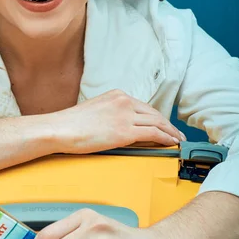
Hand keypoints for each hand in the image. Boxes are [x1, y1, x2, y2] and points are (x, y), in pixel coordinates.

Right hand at [49, 90, 185, 153]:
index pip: (143, 106)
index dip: (156, 117)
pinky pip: (154, 133)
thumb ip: (110, 114)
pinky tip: (171, 143)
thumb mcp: (95, 111)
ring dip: (170, 132)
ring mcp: (126, 115)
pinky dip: (166, 138)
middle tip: (176, 134)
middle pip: (154, 113)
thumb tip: (118, 127)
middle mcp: (124, 101)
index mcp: (116, 95)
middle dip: (167, 124)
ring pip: (157, 122)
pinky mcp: (125, 131)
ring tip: (177, 140)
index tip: (163, 125)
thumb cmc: (71, 124)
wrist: (61, 129)